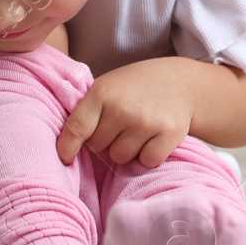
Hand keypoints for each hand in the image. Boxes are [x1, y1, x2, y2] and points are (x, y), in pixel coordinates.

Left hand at [55, 57, 197, 167]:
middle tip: (120, 126)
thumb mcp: (108, 86)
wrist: (181, 82)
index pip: (77, 128)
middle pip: (98, 147)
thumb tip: (64, 147)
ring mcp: (146, 122)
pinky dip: (149, 156)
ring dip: (127, 151)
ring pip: (120, 158)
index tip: (65, 158)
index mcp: (102, 94)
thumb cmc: (136, 87)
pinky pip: (146, 162)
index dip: (67, 146)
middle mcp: (122, 108)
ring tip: (137, 131)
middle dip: (106, 141)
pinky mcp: (168, 134)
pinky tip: (153, 139)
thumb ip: (88, 110)